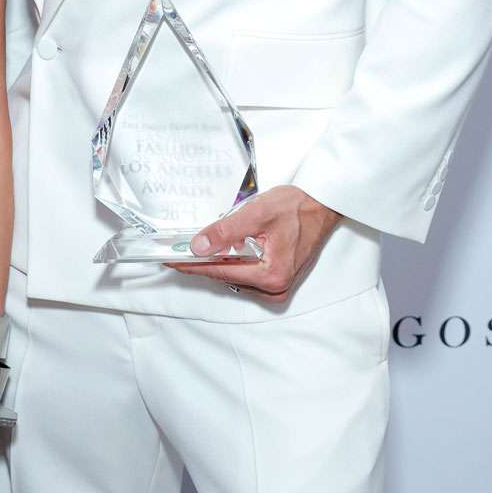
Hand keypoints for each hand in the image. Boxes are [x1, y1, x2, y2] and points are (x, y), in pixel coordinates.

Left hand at [167, 184, 340, 300]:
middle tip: (177, 250)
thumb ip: (226, 232)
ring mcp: (277, 286)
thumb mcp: (256, 214)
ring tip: (198, 247)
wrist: (321, 205)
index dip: (192, 265)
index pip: (220, 272)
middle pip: (226, 277)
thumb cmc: (297, 207)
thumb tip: (198, 246)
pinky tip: (222, 250)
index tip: (170, 259)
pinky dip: (232, 262)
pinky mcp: (277, 280)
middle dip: (202, 263)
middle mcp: (275, 288)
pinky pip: (246, 274)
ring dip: (217, 262)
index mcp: (270, 275)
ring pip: (235, 276)